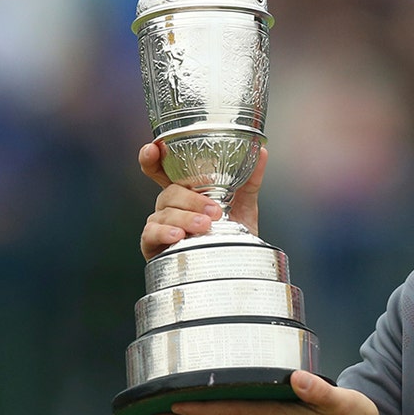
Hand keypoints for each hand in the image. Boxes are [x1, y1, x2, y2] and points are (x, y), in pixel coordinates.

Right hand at [138, 142, 267, 259]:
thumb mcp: (244, 204)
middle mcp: (170, 205)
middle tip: (214, 211)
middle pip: (169, 192)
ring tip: (205, 225)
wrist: (236, 265)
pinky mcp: (154, 244)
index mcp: (186, 191)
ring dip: (185, 218)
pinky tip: (178, 236)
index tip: (154, 148)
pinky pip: (151, 234)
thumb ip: (250, 179)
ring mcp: (160, 223)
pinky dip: (165, 233)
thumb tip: (262, 152)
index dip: (153, 157)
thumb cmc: (232, 233)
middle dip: (190, 199)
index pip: (163, 170)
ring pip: (165, 213)